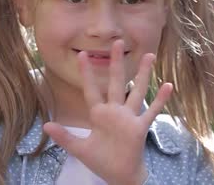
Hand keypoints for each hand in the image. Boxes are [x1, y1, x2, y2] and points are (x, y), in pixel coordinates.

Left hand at [43, 40, 172, 184]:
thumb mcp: (79, 148)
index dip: (87, 73)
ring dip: (143, 74)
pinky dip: (160, 99)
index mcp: (99, 114)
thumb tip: (46, 125)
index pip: (92, 89)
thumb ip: (64, 137)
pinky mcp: (140, 127)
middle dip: (116, 63)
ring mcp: (129, 118)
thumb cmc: (101, 160)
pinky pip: (151, 111)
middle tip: (118, 42)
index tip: (82, 55)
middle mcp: (115, 111)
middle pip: (116, 82)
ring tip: (149, 55)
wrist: (118, 175)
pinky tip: (168, 85)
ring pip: (137, 91)